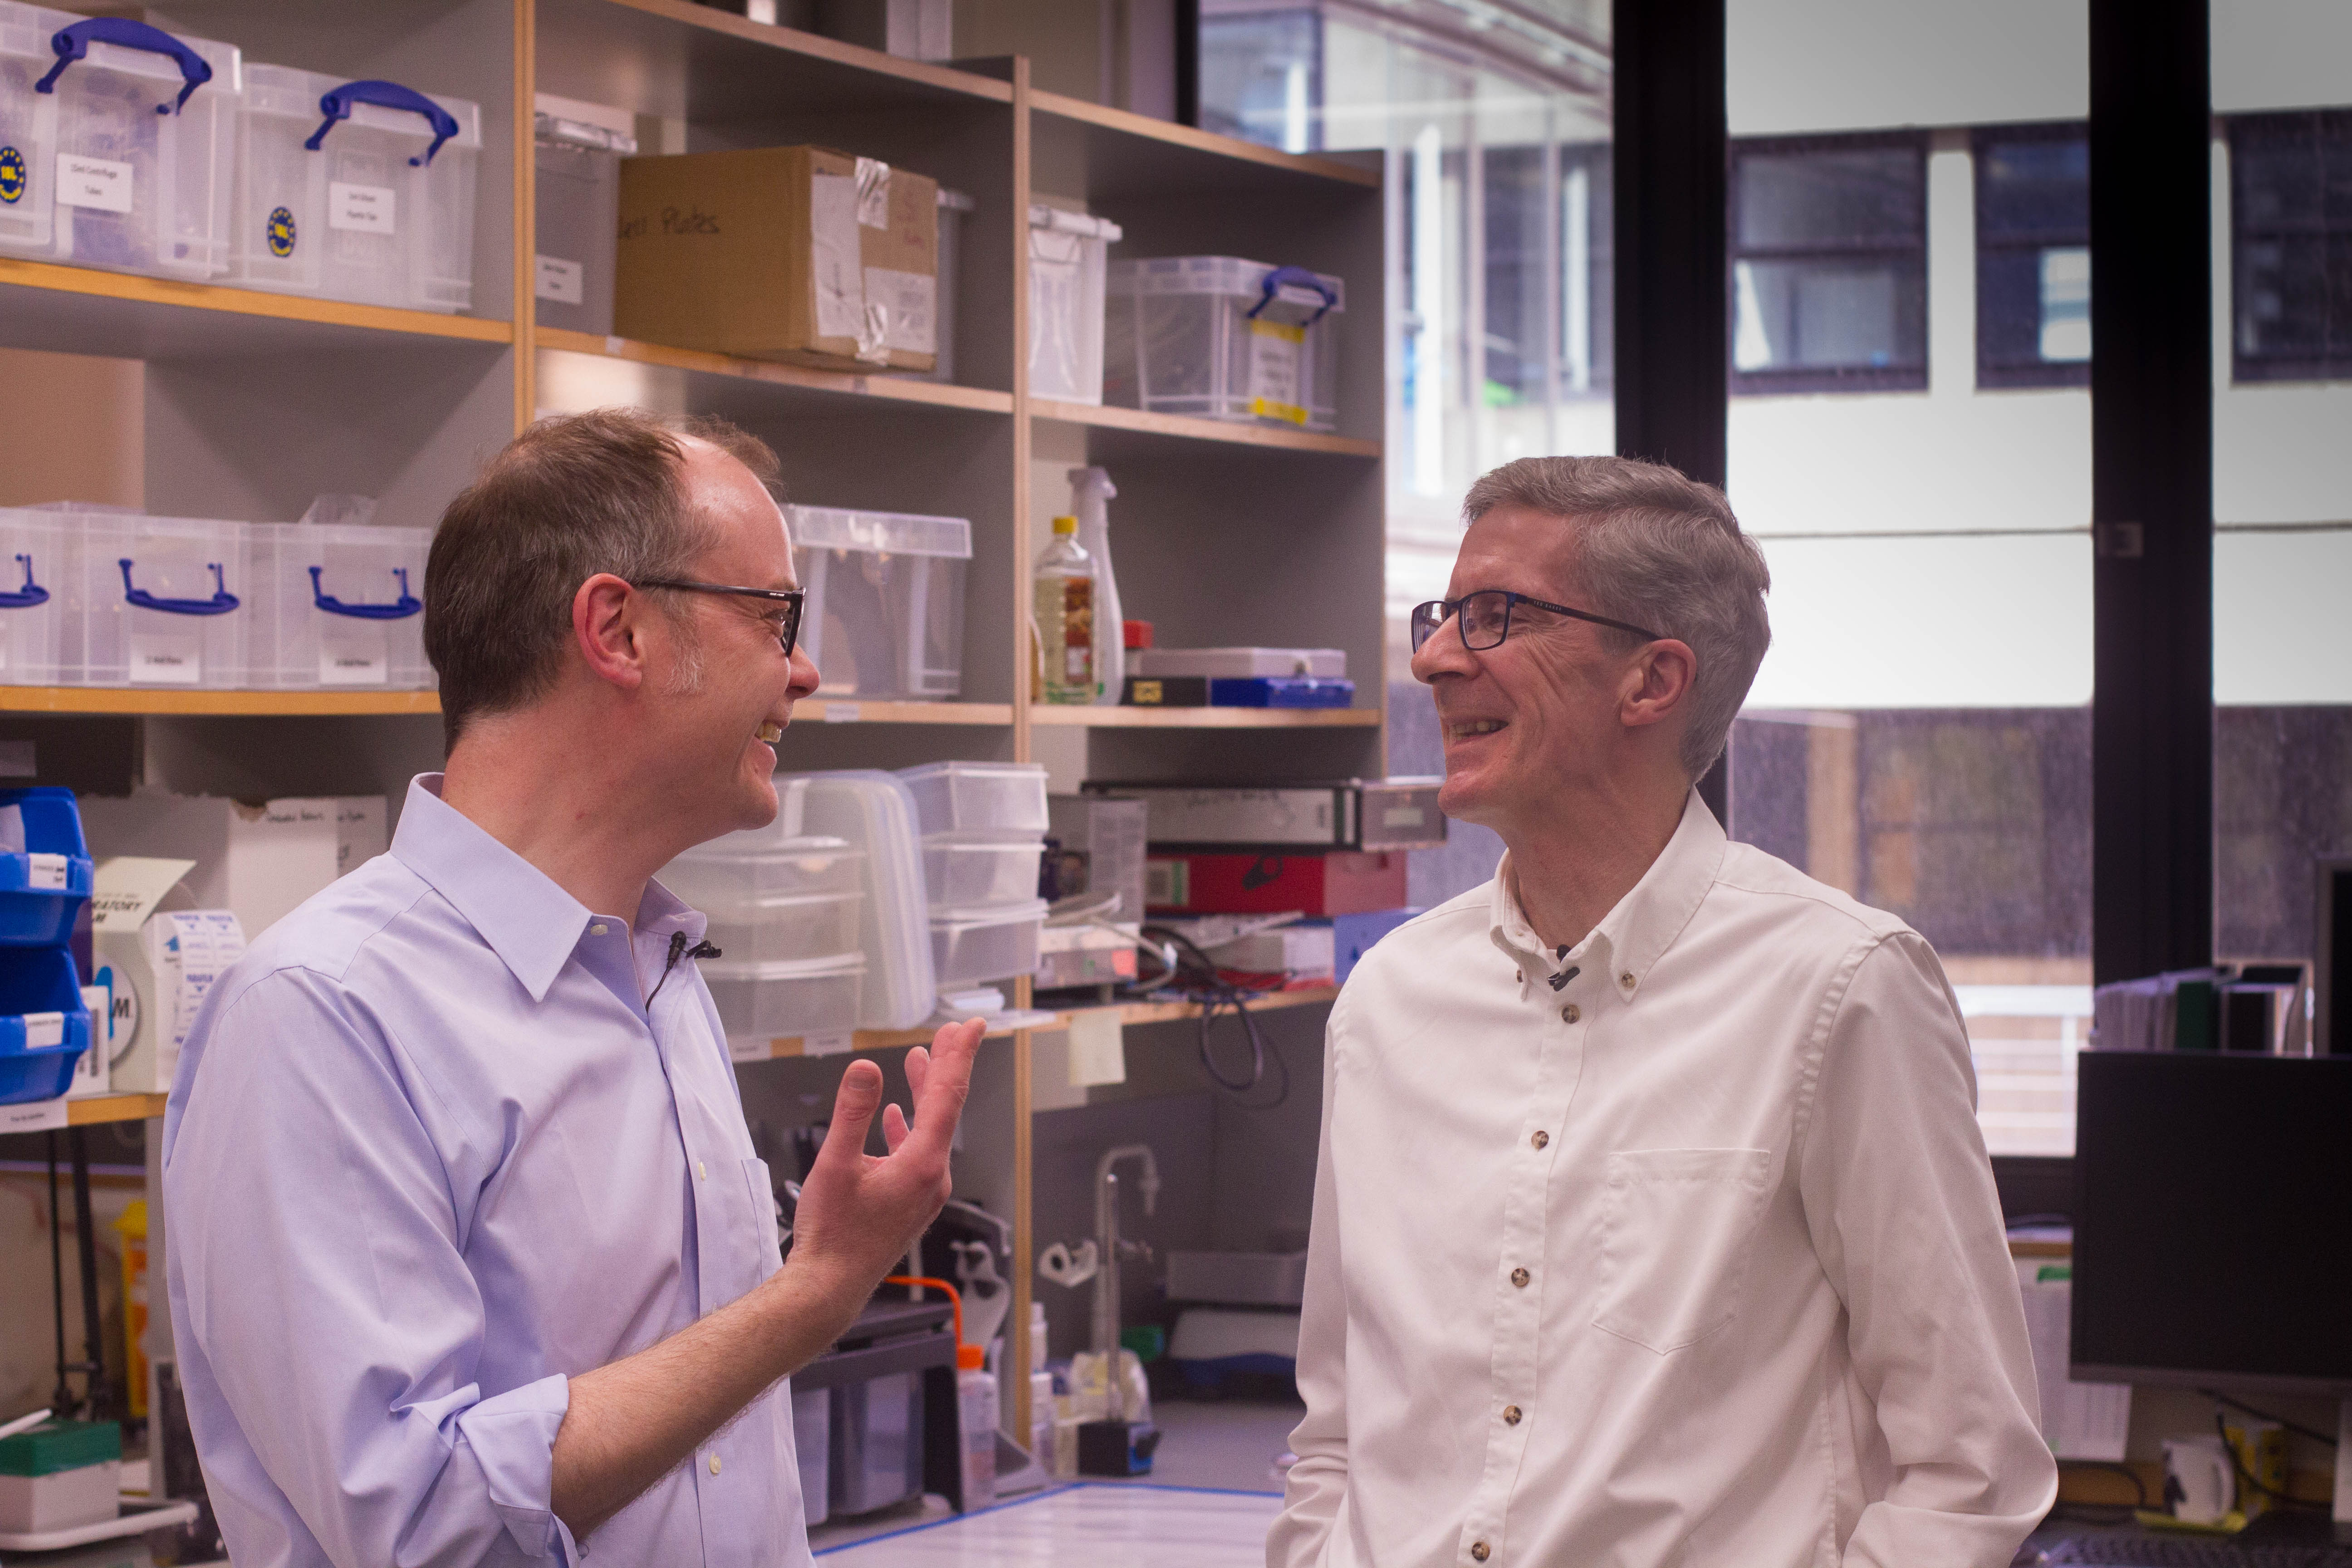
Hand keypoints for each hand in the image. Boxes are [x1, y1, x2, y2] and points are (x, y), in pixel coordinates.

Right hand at [781, 1018, 984, 1326]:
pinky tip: (894, 1117)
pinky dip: (909, 1128)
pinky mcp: (911, 1202)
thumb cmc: (832, 1234)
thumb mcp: (836, 1165)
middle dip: (947, 1066)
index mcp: (923, 1164)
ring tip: (922, 1061)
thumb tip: (867, 1067)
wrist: (829, 1287)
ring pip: (931, 1130)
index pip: (948, 1095)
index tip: (971, 1026)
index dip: (960, 1055)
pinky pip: (918, 1153)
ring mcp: (924, 1191)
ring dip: (925, 1093)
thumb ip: (853, 1112)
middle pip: (945, 1108)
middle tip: (954, 1032)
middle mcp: (933, 1177)